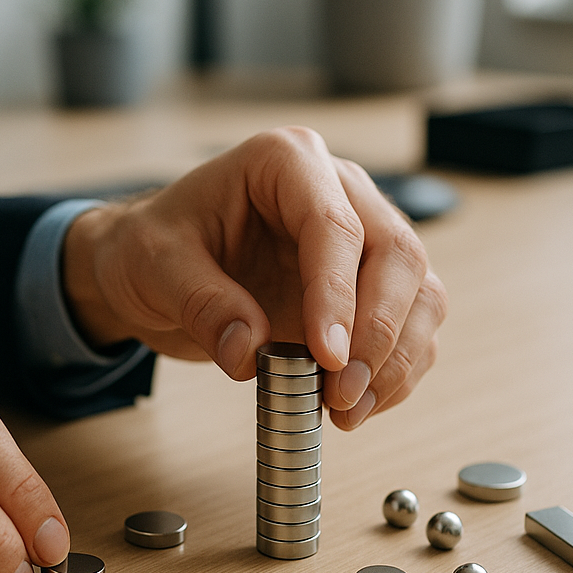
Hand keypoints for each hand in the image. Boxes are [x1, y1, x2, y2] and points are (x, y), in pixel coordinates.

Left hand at [62, 127, 446, 429]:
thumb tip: (250, 353)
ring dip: (396, 359)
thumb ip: (200, 303)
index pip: (334, 225)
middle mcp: (337, 191)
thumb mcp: (154, 266)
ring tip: (347, 410)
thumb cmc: (153, 246)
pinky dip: (395, 372)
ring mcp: (360, 239)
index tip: (327, 356)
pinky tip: (356, 406)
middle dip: (379, 333)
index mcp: (285, 161)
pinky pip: (410, 327)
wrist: (155, 267)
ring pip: (419, 292)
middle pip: (397, 255)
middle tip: (340, 392)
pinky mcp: (366, 288)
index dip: (337, 294)